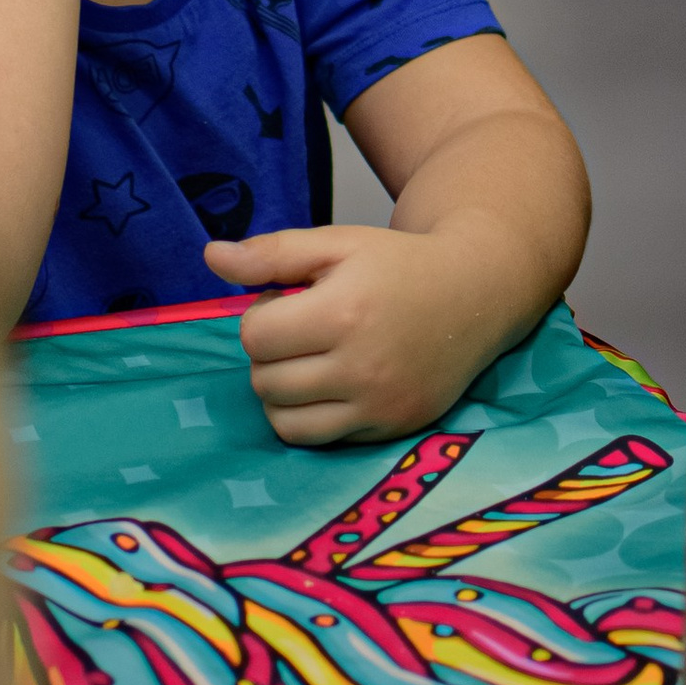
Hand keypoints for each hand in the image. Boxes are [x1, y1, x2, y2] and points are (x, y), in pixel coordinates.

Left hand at [207, 224, 522, 443]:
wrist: (475, 294)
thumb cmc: (398, 265)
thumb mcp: (337, 243)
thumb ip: (272, 253)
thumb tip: (211, 257)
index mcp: (344, 312)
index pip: (256, 336)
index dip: (262, 315)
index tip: (289, 301)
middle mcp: (362, 367)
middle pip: (265, 381)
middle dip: (271, 354)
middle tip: (302, 329)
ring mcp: (379, 405)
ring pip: (284, 421)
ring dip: (282, 392)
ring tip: (310, 360)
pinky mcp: (391, 429)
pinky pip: (321, 440)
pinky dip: (312, 416)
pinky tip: (332, 384)